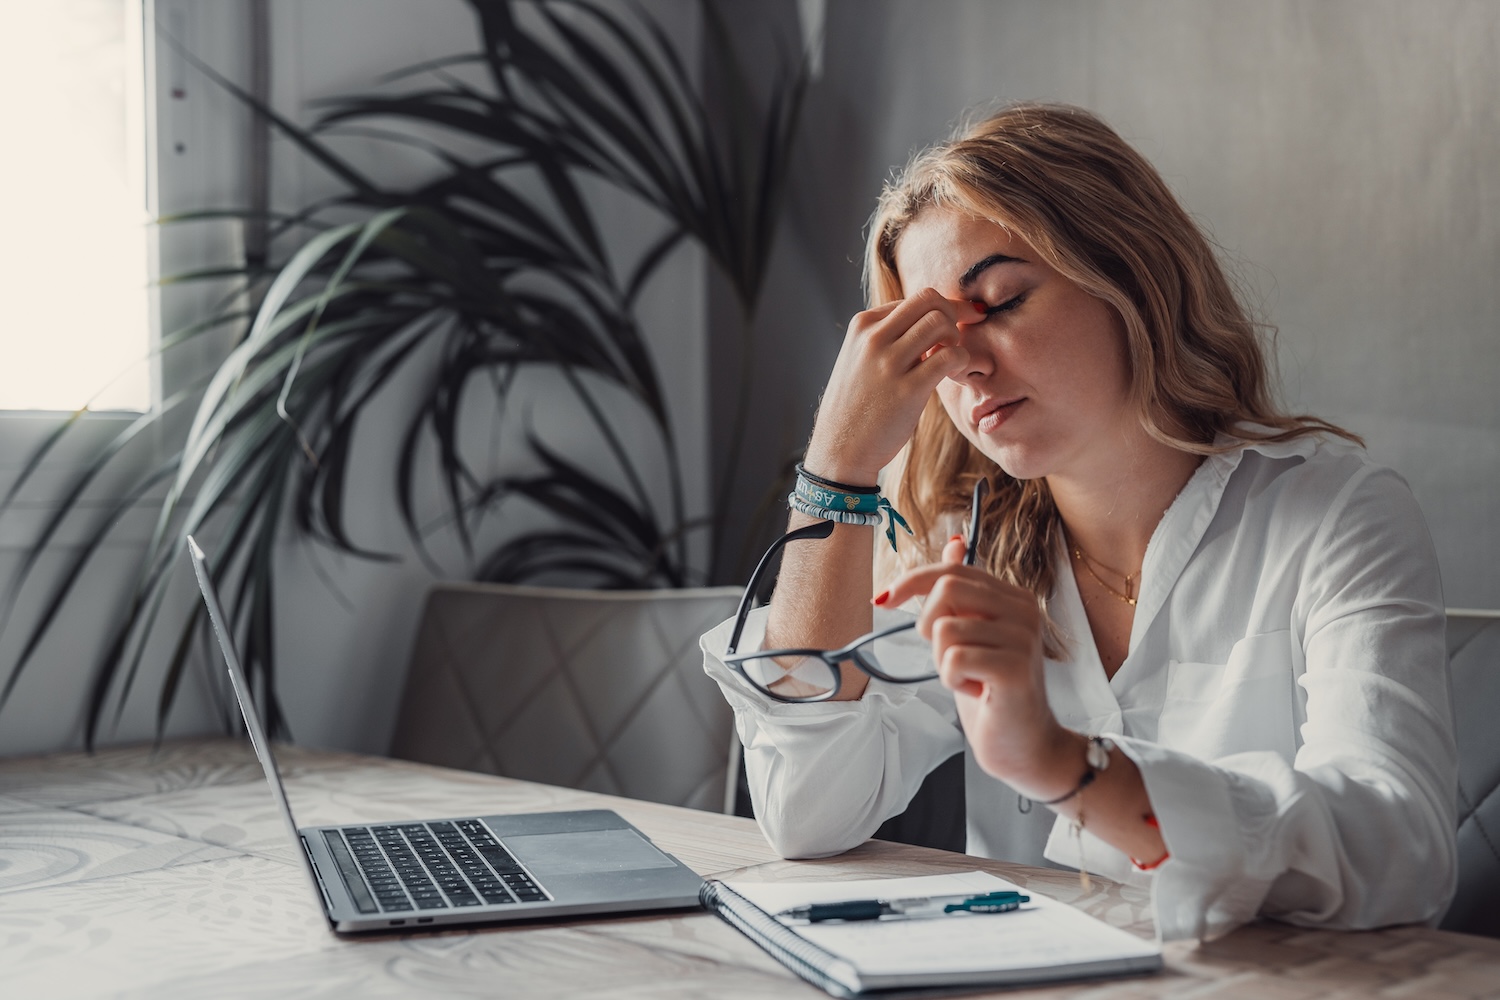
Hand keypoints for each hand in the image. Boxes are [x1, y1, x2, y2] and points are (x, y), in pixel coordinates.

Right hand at [803, 289, 979, 483]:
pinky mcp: (908, 390)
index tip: (951, 326)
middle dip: (954, 313)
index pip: (913, 299)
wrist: (840, 448)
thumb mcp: (860, 359)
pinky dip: (961, 360)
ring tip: (950, 358)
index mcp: (862, 326)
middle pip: (930, 299)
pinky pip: (950, 357)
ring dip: (956, 336)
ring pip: (941, 322)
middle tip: (955, 339)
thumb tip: (930, 323)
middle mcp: (874, 338)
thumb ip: (888, 337)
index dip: (939, 309)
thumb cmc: (856, 406)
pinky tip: (953, 374)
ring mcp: (890, 363)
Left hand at [883, 536, 1074, 797]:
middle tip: (946, 656)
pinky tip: (977, 692)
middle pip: (946, 589)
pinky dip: (952, 682)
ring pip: (944, 630)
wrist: (1024, 745)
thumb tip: (954, 544)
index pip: (952, 570)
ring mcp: (1022, 638)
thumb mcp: (972, 634)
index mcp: (1013, 597)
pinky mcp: (1014, 668)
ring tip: (969, 679)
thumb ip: (964, 592)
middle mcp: (1023, 611)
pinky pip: (953, 660)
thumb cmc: (993, 692)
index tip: (883, 599)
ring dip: (942, 662)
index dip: (911, 581)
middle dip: (927, 625)